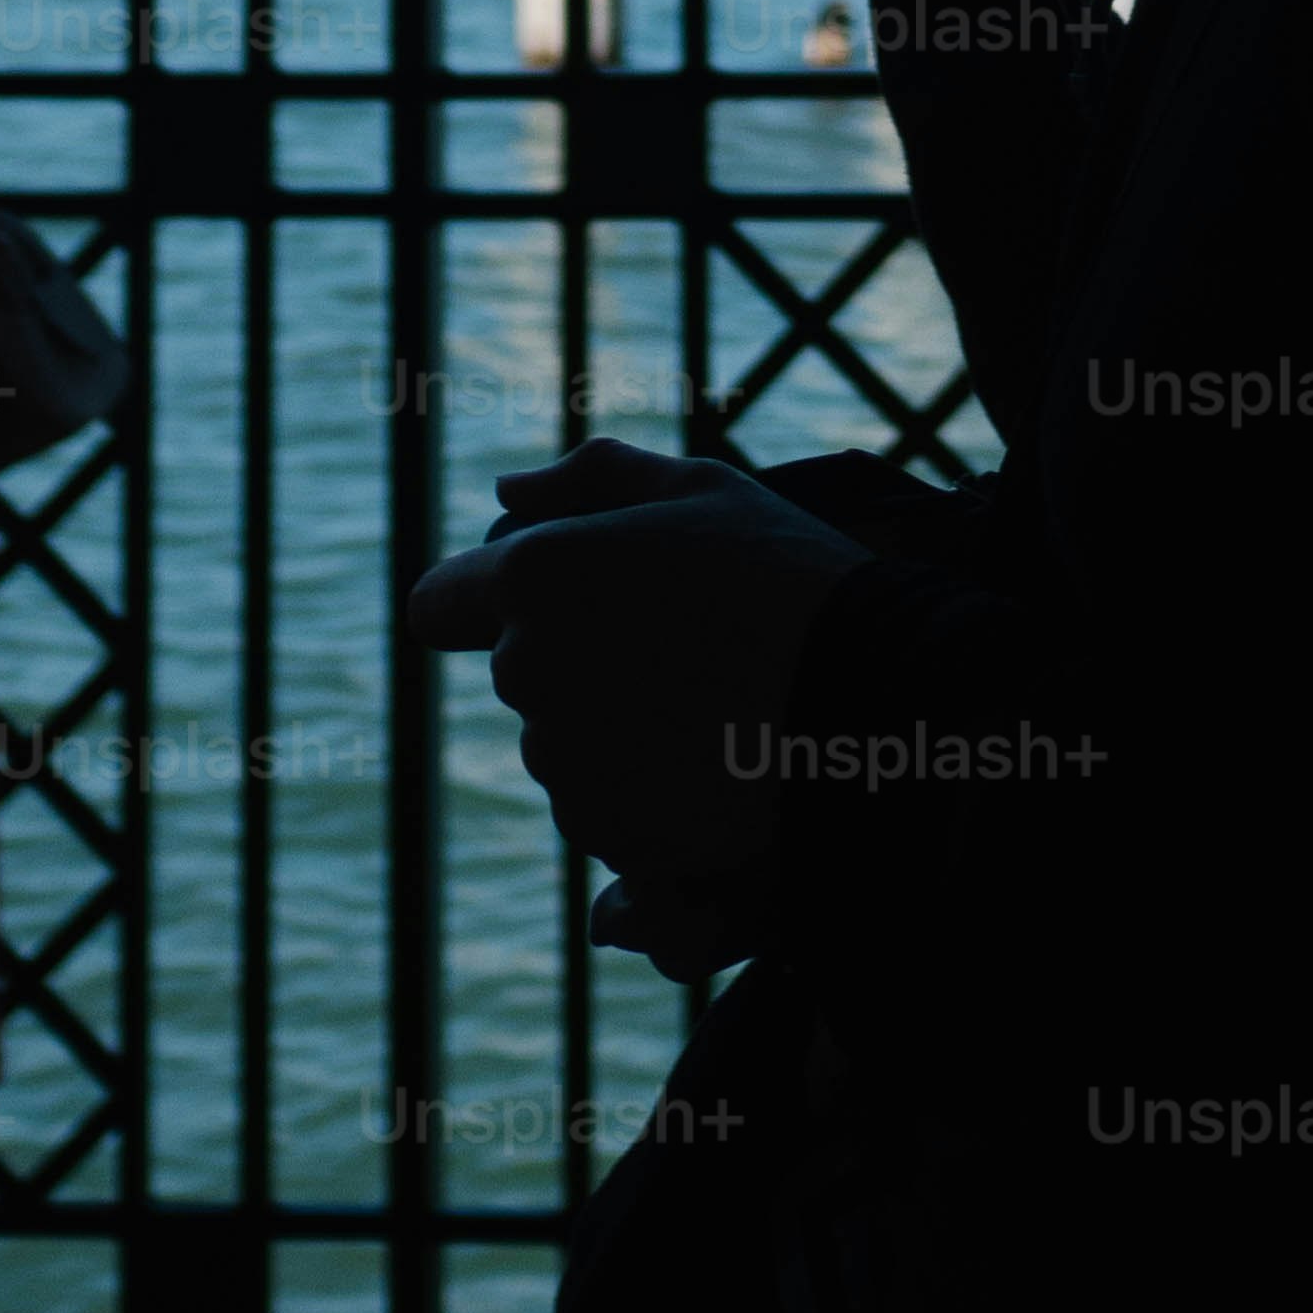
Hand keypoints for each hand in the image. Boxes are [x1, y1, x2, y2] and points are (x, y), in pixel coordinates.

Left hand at [409, 440, 872, 977]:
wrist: (874, 700)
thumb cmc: (790, 575)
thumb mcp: (704, 489)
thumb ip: (590, 479)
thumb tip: (505, 493)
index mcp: (536, 574)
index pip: (438, 604)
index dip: (484, 601)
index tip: (563, 602)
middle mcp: (529, 670)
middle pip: (521, 671)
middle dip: (581, 656)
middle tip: (687, 642)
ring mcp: (563, 761)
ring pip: (562, 742)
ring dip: (615, 726)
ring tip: (715, 703)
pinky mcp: (602, 833)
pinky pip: (600, 807)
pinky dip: (643, 790)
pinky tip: (716, 761)